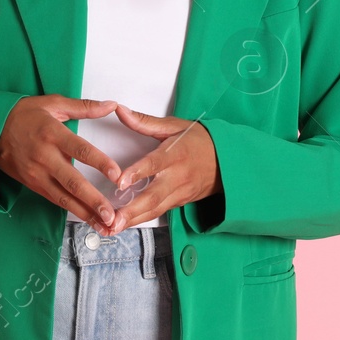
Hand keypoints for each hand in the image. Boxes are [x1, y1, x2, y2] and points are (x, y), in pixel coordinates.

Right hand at [0, 95, 123, 228]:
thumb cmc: (23, 114)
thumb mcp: (52, 103)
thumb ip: (84, 107)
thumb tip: (111, 105)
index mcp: (51, 133)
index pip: (80, 149)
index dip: (99, 162)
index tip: (116, 174)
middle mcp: (44, 157)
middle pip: (72, 181)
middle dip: (93, 200)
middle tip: (111, 214)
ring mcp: (37, 174)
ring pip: (64, 197)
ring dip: (85, 213)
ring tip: (104, 225)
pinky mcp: (33, 184)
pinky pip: (55, 200)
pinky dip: (72, 211)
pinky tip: (88, 219)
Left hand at [104, 104, 221, 234]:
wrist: (228, 160)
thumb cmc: (199, 140)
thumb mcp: (174, 126)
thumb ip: (144, 121)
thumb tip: (120, 111)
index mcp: (176, 154)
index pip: (154, 164)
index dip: (137, 173)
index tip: (120, 182)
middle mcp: (178, 176)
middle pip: (153, 196)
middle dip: (131, 211)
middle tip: (112, 220)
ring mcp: (180, 192)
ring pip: (155, 209)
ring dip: (133, 220)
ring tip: (113, 228)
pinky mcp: (180, 202)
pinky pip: (159, 212)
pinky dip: (141, 220)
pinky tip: (125, 225)